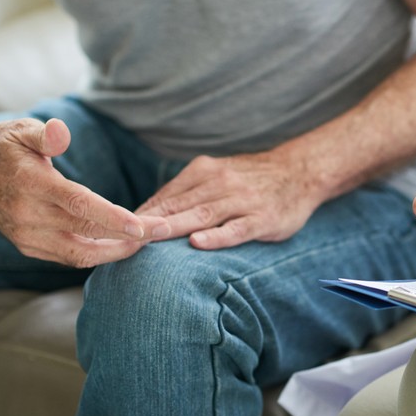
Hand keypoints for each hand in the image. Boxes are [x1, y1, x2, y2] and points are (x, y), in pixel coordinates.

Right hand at [0, 118, 169, 267]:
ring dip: (116, 251)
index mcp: (33, 185)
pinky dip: (98, 254)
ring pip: (81, 254)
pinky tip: (120, 245)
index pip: (80, 205)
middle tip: (163, 231)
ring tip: (146, 242)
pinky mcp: (29, 247)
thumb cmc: (2, 149)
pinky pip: (69, 257)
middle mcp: (29, 216)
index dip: (114, 218)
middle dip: (129, 236)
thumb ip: (45, 133)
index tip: (145, 226)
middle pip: (88, 232)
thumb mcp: (20, 131)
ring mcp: (28, 236)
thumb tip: (62, 133)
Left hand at [136, 147, 316, 248]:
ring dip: (174, 227)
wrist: (301, 171)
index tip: (115, 230)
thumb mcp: (219, 175)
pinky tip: (198, 243)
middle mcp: (220, 183)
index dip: (141, 214)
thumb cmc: (254, 180)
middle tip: (120, 237)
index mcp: (205, 171)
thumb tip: (149, 213)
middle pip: (178, 205)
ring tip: (150, 238)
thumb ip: (189, 191)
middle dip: (148, 222)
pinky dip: (217, 236)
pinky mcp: (262, 219)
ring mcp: (242, 201)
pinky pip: (236, 229)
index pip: (166, 195)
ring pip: (202, 215)